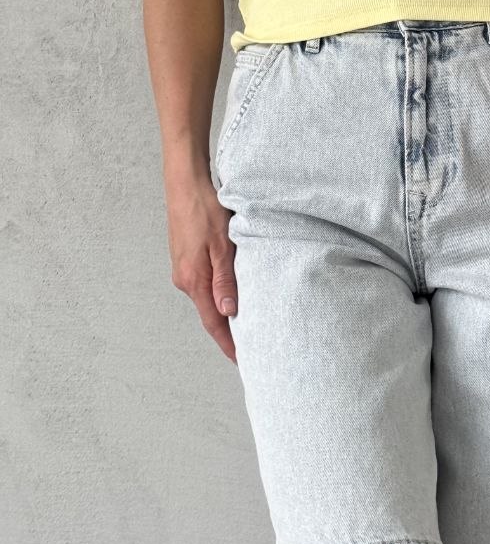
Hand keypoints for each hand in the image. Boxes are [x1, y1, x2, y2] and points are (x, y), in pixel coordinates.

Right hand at [165, 165, 239, 362]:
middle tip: (251, 346)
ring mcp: (184, 269)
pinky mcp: (186, 258)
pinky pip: (205, 283)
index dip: (228, 342)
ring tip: (247, 323)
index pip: (213, 322)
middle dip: (229, 331)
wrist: (184, 184)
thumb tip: (228, 313)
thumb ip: (226, 280)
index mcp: (193, 280)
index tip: (242, 360)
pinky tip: (233, 292)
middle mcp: (185, 279)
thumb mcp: (222, 246)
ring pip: (208, 297)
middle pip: (210, 313)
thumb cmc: (204, 211)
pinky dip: (219, 292)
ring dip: (225, 311)